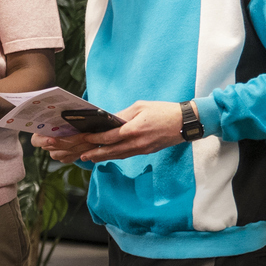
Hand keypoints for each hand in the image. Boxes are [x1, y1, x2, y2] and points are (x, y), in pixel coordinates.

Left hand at [45, 100, 187, 163]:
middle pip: (111, 151)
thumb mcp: (140, 106)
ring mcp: (142, 149)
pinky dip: (115, 156)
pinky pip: (127, 155)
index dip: (94, 139)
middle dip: (94, 153)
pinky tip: (109, 155)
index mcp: (133, 129)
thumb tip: (109, 119)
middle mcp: (136, 142)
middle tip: (81, 155)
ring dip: (103, 157)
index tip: (83, 138)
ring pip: (118, 155)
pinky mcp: (147, 151)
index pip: (109, 137)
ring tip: (90, 158)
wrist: (184, 123)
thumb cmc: (163, 110)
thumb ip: (123, 114)